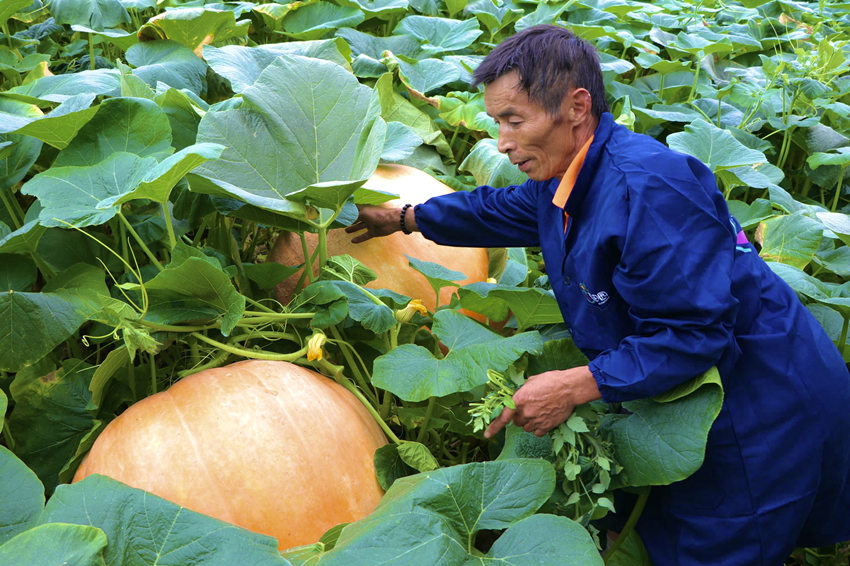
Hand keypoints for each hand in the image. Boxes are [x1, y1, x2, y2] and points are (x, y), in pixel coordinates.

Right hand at [345, 205, 403, 242]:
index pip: (353, 210)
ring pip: (360, 227)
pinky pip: (365, 236)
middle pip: (356, 219)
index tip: (339, 214)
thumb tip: (344, 218)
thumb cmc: (377, 214)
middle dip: (349, 221)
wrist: (392, 221)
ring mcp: (370, 224)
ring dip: (353, 229)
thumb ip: (354, 216)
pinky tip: (353, 241)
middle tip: (341, 223)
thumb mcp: (363, 214)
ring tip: (346, 231)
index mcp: (363, 210)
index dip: (347, 212)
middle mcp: (366, 217)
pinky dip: (359, 238)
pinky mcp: (373, 232)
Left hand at [484, 365, 600, 437]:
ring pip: (526, 428)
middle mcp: (526, 412)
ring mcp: (536, 420)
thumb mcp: (532, 381)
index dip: (494, 427)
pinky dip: (539, 428)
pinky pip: (537, 432)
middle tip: (529, 408)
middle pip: (516, 422)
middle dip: (520, 416)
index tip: (487, 435)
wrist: (569, 388)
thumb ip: (522, 391)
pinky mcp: (547, 426)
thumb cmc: (551, 380)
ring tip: (540, 411)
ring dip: (529, 422)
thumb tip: (519, 396)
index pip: (503, 416)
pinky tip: (545, 418)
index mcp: (519, 399)